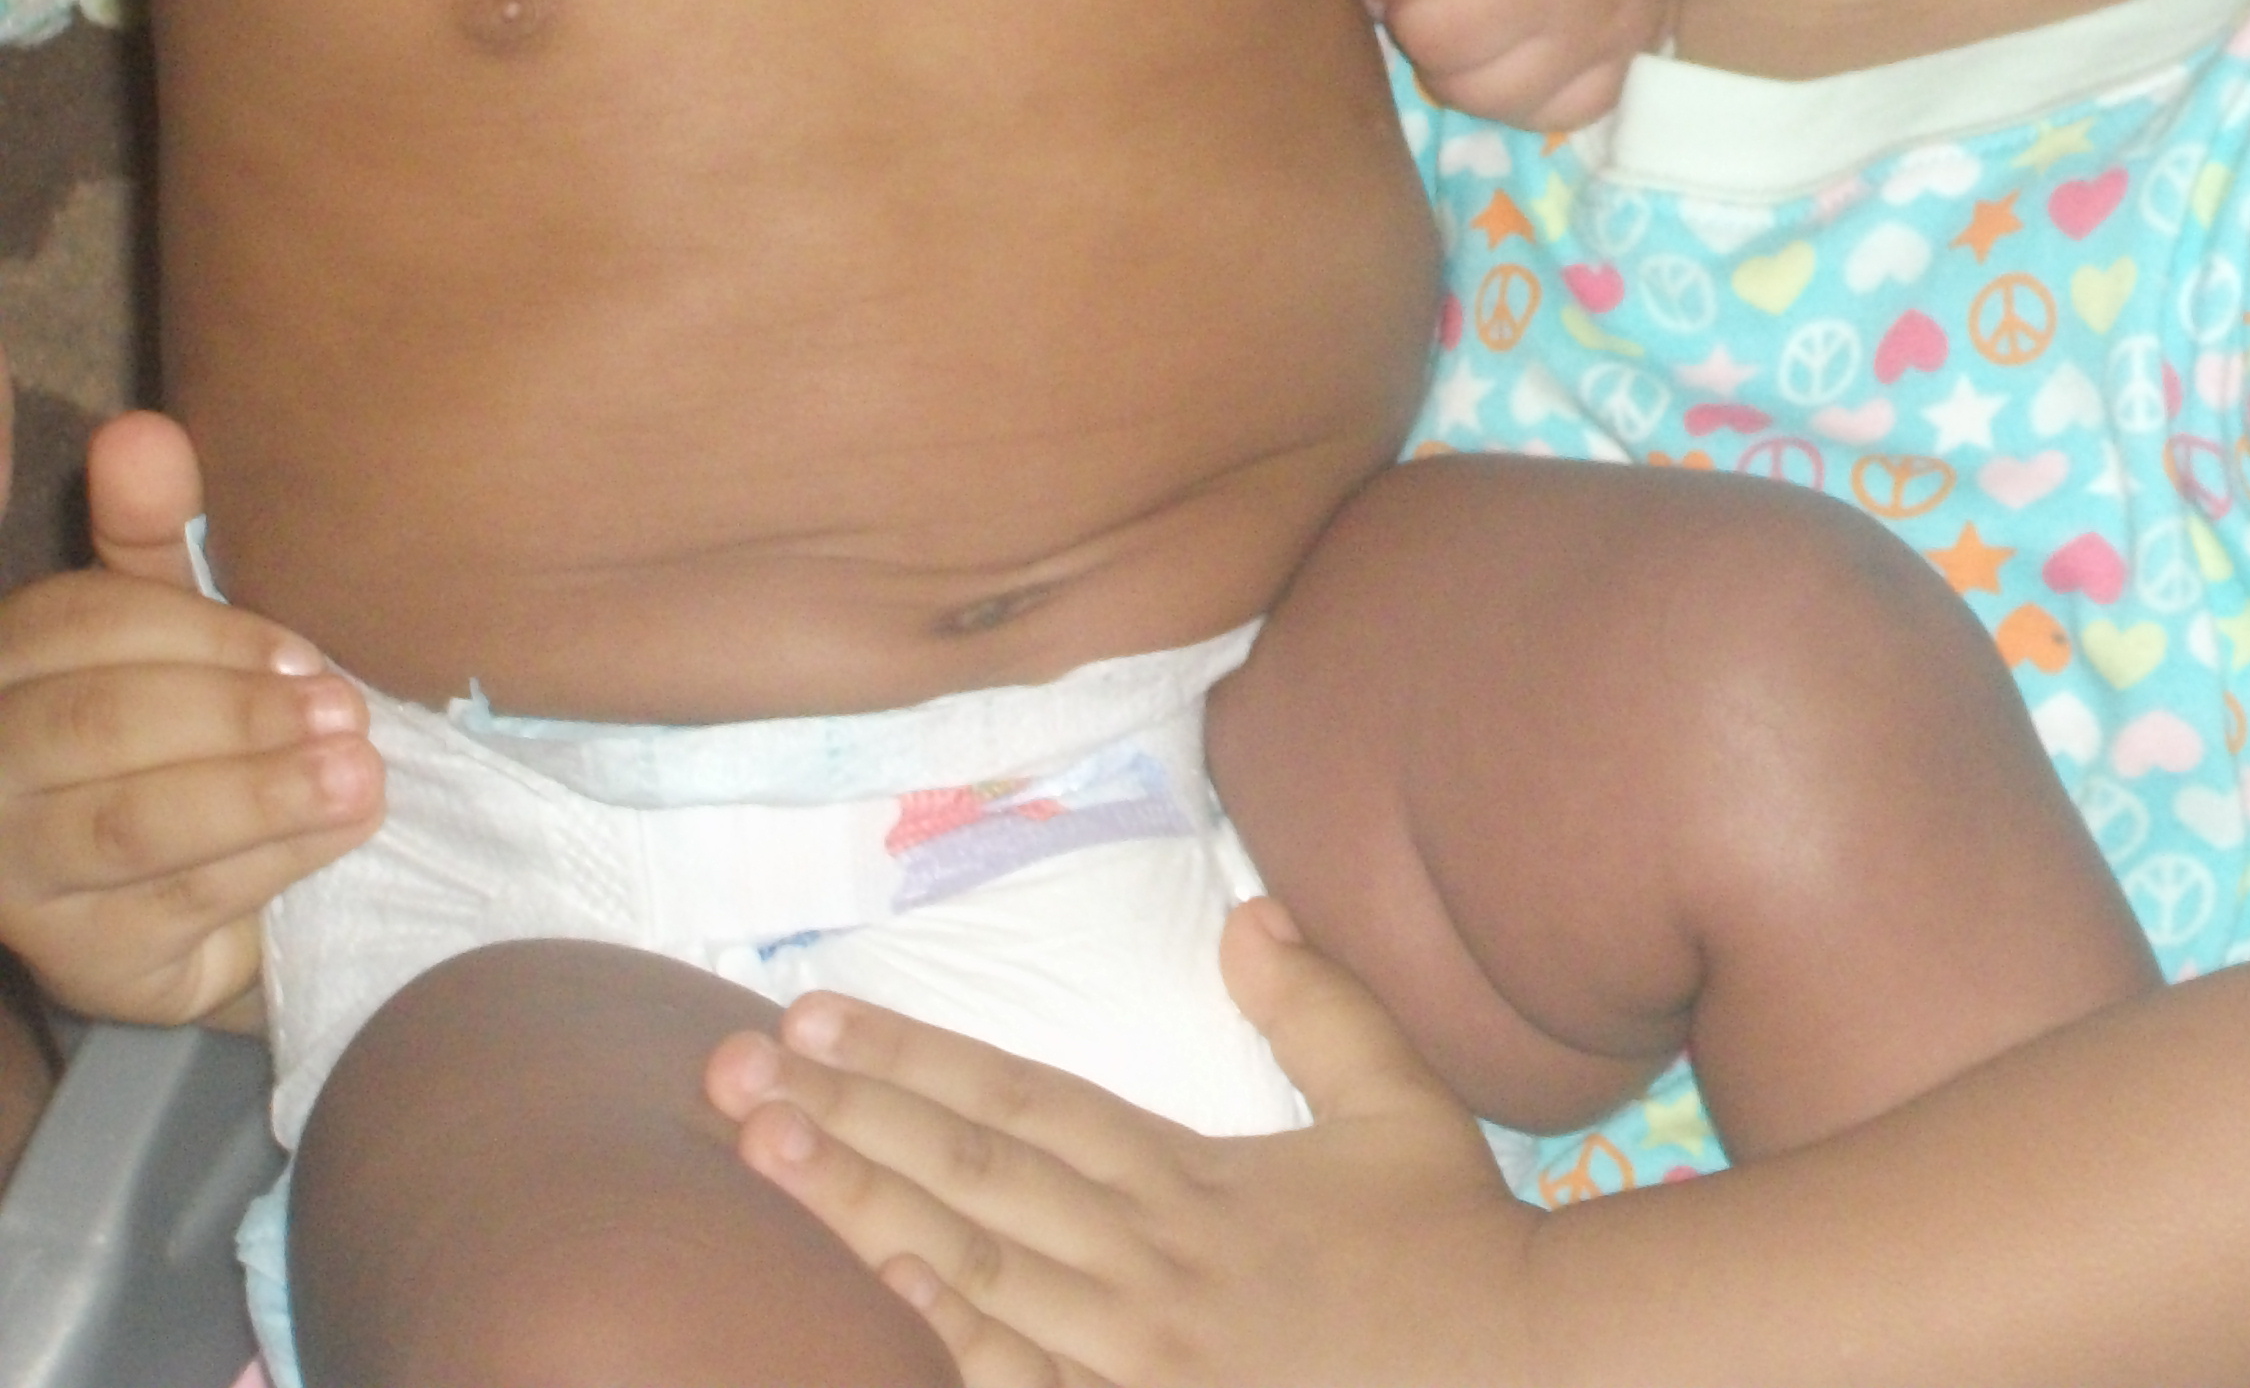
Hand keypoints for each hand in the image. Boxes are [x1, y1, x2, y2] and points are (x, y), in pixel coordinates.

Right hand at [0, 405, 377, 1025]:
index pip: (76, 627)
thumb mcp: (178, 628)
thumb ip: (156, 535)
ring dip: (257, 793)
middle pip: (93, 727)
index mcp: (8, 669)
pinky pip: (172, 906)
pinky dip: (269, 861)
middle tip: (346, 708)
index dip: (196, 631)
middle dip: (232, 713)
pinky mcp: (81, 964)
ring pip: (126, 824)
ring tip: (361, 772)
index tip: (305, 646)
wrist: (222, 887)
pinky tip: (342, 831)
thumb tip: (140, 431)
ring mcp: (19, 879)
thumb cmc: (193, 729)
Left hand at [709, 902, 1548, 1387]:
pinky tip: (869, 1300)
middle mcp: (1143, 1266)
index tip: (818, 1017)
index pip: (1022, 1103)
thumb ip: (1320, 1009)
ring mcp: (1131, 1363)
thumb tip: (1246, 912)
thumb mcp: (1401, 1106)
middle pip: (968, 1179)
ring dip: (856, 1215)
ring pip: (965, 1278)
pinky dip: (937, 1341)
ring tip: (767, 1158)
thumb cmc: (1454, 1244)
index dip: (914, 1058)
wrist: (1513, 1373)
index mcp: (1192, 1180)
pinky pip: (1014, 1385)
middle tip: (734, 1075)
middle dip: (845, 1121)